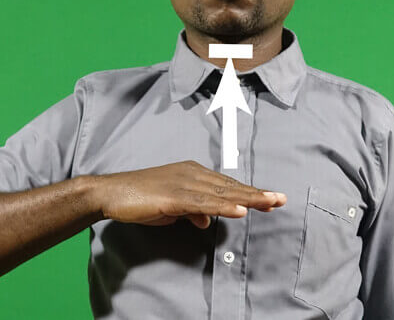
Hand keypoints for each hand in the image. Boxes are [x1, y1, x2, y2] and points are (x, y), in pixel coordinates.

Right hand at [94, 160, 286, 228]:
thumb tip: (207, 220)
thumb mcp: (172, 207)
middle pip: (230, 186)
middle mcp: (192, 174)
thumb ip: (192, 211)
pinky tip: (240, 210)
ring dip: (248, 198)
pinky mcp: (173, 196)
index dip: (249, 193)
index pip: (227, 185)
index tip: (270, 199)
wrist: (112, 193)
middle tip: (281, 199)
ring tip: (270, 203)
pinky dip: (223, 206)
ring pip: (221, 193)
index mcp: (193, 174)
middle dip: (257, 194)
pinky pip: (202, 203)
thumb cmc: (141, 197)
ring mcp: (183, 184)